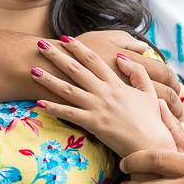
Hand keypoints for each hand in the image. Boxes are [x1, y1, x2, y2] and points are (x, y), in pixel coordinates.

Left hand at [30, 36, 175, 156]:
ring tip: (32, 70)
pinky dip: (53, 108)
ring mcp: (97, 107)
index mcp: (116, 83)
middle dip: (57, 56)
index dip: (78, 48)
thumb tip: (122, 58)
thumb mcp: (148, 92)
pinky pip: (69, 114)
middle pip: (76, 69)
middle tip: (40, 45)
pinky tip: (39, 102)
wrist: (150, 144)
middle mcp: (104, 92)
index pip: (93, 59)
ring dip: (49, 79)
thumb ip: (137, 72)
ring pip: (68, 90)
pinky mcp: (92, 124)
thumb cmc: (150, 120)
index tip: (65, 39)